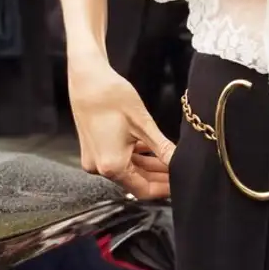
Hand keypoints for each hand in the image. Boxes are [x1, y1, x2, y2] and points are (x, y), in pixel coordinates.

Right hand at [68, 56, 174, 199]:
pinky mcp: (94, 149)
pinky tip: (151, 149)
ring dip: (148, 166)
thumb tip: (178, 162)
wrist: (88, 79)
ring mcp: (94, 159)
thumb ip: (162, 148)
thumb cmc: (113, 97)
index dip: (163, 188)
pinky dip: (135, 156)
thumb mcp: (143, 125)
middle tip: (178, 171)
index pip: (142, 190)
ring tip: (169, 159)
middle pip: (135, 181)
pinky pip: (118, 159)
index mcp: (111, 166)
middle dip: (158, 177)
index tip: (180, 182)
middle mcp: (99, 168)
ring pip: (127, 170)